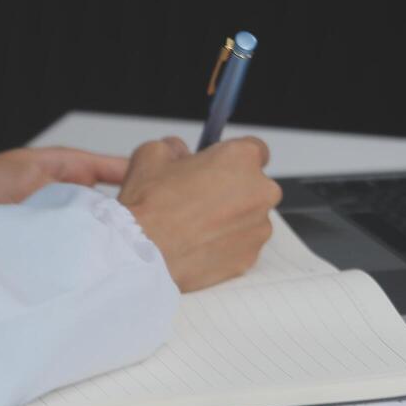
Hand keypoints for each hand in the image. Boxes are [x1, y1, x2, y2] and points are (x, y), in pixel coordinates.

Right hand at [116, 136, 280, 291]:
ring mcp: (259, 227)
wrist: (145, 254)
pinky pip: (242, 245)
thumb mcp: (152, 154)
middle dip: (233, 190)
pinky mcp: (251, 256)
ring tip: (195, 225)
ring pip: (249, 218)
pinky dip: (226, 244)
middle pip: (255, 186)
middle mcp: (260, 192)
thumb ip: (174, 148)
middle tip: (202, 198)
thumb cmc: (151, 206)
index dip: (235, 159)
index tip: (223, 166)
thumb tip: (179, 153)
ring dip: (229, 219)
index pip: (257, 150)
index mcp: (242, 159)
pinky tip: (199, 244)